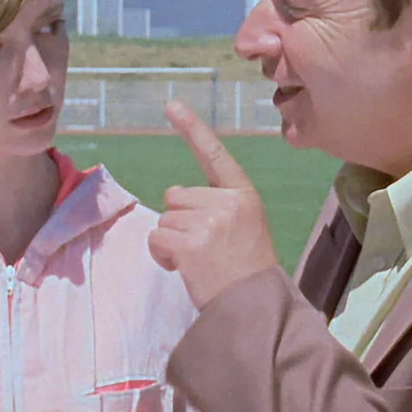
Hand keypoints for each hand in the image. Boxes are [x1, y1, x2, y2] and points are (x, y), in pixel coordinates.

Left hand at [149, 100, 278, 308]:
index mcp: (243, 194)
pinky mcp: (188, 243)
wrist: (255, 306)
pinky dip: (162, 255)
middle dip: (182, 220)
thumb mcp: (246, 226)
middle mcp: (226, 202)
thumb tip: (175, 199)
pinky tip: (184, 268)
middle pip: (176, 195)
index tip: (172, 104)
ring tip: (199, 261)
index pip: (214, 154)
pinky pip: (156, 237)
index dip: (192, 128)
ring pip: (164, 218)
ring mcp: (207, 221)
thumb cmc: (247, 270)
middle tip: (205, 248)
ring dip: (172, 240)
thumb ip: (218, 207)